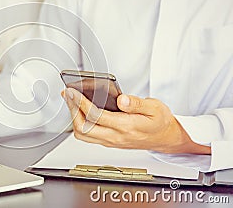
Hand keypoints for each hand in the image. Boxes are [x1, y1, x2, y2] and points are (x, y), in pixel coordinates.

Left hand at [61, 88, 210, 153]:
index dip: (81, 103)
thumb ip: (138, 103)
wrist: (166, 138)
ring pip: (83, 134)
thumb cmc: (160, 122)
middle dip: (73, 110)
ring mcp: (111, 141)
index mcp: (126, 126)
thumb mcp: (155, 107)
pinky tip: (79, 110)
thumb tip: (123, 99)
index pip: (96, 116)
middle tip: (68, 94)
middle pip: (84, 128)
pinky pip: (88, 135)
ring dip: (74, 118)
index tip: (73, 91)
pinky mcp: (109, 141)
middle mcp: (116, 136)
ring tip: (71, 100)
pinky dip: (80, 123)